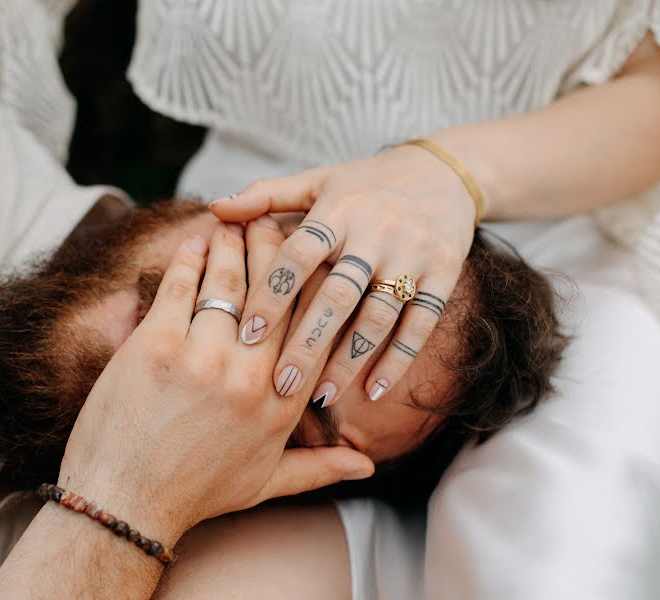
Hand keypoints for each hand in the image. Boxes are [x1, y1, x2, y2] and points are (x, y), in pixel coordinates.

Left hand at [58, 220, 373, 544]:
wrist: (123, 504)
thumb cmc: (194, 493)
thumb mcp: (264, 484)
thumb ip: (318, 468)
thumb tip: (368, 466)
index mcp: (282, 405)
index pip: (312, 325)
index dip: (313, 282)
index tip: (312, 256)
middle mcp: (251, 376)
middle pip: (275, 293)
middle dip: (274, 248)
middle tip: (271, 219)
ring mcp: (203, 358)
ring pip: (227, 280)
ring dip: (231, 243)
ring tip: (232, 221)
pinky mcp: (156, 346)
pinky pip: (179, 285)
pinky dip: (188, 257)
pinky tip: (194, 239)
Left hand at [209, 144, 476, 406]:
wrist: (444, 171)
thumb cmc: (364, 183)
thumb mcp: (317, 181)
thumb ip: (266, 196)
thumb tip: (215, 208)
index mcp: (338, 210)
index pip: (299, 255)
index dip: (272, 294)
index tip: (246, 333)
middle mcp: (376, 232)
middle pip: (338, 295)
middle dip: (308, 343)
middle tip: (279, 384)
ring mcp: (413, 255)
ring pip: (379, 316)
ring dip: (350, 360)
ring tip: (321, 397)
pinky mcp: (444, 274)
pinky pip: (421, 324)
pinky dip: (399, 360)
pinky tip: (373, 391)